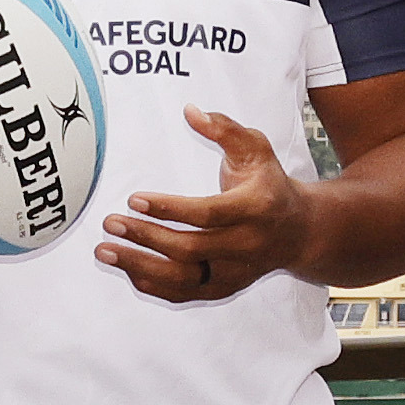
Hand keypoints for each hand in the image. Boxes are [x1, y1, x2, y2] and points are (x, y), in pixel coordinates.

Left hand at [100, 108, 313, 304]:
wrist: (299, 232)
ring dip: (140, 267)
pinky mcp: (224, 288)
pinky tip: (127, 269)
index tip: (133, 199)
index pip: (208, 213)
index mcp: (255, 208)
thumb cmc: (270, 185)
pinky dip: (153, 286)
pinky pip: (185, 294)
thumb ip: (225, 128)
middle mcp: (246, 245)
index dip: (169, 209)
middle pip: (190, 249)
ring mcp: (234, 271)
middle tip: (110, 223)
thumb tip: (191, 111)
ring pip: (183, 279)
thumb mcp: (257, 149)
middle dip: (146, 237)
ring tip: (105, 251)